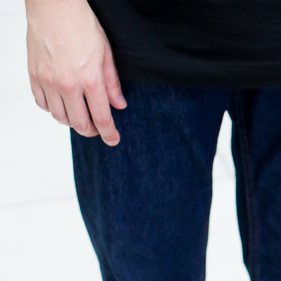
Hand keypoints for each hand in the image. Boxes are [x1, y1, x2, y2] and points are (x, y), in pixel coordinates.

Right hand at [26, 0, 125, 145]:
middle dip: (91, 131)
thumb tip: (119, 105)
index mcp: (90, 80)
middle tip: (98, 129)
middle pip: (79, 123)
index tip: (113, 140)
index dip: (109, 134)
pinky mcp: (34, 75)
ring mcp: (48, 81)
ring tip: (80, 117)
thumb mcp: (106, 54)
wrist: (53, 8)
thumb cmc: (81, 26)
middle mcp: (68, 85)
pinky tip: (62, 105)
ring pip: (59, 116)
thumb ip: (112, 83)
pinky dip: (53, 109)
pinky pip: (42, 103)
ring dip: (72, 122)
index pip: (101, 118)